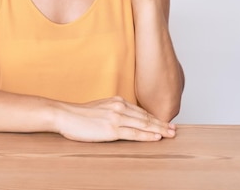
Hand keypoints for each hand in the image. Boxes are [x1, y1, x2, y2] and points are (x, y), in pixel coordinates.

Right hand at [54, 96, 175, 141]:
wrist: (65, 115)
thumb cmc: (80, 115)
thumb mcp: (101, 107)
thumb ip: (114, 111)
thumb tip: (125, 119)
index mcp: (118, 101)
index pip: (141, 111)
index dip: (155, 118)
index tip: (165, 122)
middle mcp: (120, 107)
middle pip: (146, 117)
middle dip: (162, 124)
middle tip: (174, 129)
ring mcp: (117, 118)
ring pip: (143, 125)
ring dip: (159, 130)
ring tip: (170, 134)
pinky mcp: (112, 129)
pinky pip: (134, 134)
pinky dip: (147, 136)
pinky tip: (156, 138)